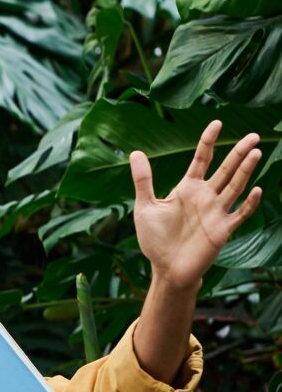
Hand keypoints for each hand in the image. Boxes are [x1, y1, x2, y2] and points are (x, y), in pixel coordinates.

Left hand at [131, 122, 262, 292]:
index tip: (216, 122)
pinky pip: (239, 214)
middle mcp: (205, 196)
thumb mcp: (145, 207)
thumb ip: (143, 180)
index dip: (208, 141)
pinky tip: (257, 190)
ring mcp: (216, 212)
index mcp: (188, 188)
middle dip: (239, 152)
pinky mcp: (222, 230)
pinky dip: (249, 204)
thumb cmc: (155, 239)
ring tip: (256, 153)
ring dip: (246, 171)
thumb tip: (135, 152)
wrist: (165, 269)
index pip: (202, 159)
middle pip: (226, 169)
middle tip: (253, 136)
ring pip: (235, 186)